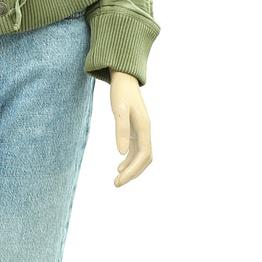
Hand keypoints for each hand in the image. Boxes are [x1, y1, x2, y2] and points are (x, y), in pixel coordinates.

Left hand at [109, 68, 151, 186]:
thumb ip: (121, 129)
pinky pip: (136, 149)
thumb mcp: (118, 109)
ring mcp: (141, 130)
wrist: (124, 77)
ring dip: (131, 169)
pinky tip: (120, 165)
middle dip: (132, 173)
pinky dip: (129, 159)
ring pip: (141, 156)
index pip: (143, 156)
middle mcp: (145, 131)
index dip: (132, 171)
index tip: (119, 179)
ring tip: (117, 179)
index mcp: (144, 128)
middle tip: (116, 184)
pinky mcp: (135, 128)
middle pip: (144, 159)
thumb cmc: (121, 92)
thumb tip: (121, 153)